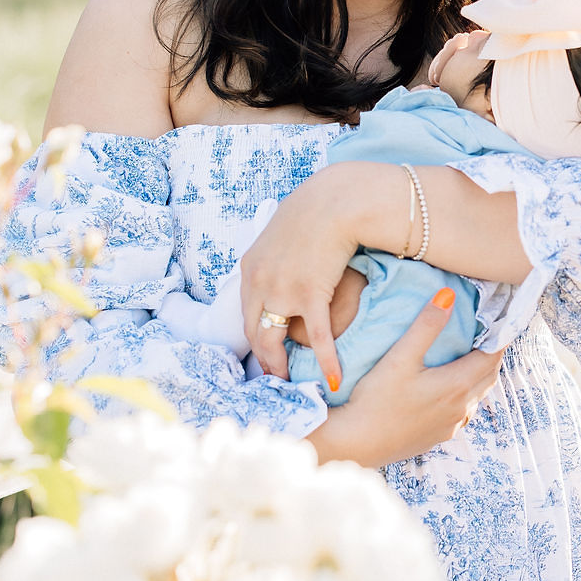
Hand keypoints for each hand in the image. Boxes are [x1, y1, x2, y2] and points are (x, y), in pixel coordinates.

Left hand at [240, 167, 364, 386]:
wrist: (334, 200)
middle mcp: (259, 282)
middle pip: (253, 332)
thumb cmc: (314, 211)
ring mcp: (282, 290)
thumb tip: (279, 265)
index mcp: (249, 268)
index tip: (262, 352)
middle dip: (262, 357)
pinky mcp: (310, 294)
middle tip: (273, 375)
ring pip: (274, 340)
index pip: (246, 312)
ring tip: (290, 380)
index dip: (254, 337)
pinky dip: (325, 361)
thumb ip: (274, 255)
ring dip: (280, 365)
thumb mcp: (279, 233)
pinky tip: (333, 378)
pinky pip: (317, 337)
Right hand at [309, 289, 503, 468]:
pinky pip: (463, 412)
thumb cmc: (375, 400)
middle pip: (489, 375)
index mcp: (457, 385)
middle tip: (486, 333)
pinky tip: (449, 388)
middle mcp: (461, 408)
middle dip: (491, 353)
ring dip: (478, 375)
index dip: (498, 336)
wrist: (357, 444)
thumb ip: (426, 326)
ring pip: (477, 395)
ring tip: (469, 356)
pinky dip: (465, 394)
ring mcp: (451, 425)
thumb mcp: (400, 357)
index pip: (492, 356)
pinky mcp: (438, 437)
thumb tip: (448, 295)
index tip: (498, 319)